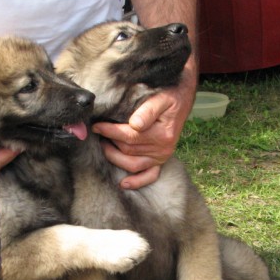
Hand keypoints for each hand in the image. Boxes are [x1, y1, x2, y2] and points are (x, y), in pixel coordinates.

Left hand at [95, 71, 195, 189]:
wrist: (182, 98)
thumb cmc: (170, 96)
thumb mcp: (161, 98)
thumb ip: (148, 110)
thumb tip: (135, 124)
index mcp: (162, 134)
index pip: (129, 136)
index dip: (110, 131)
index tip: (97, 125)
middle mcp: (163, 149)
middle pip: (128, 150)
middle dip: (110, 142)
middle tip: (98, 133)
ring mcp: (161, 157)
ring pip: (133, 164)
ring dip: (115, 158)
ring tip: (104, 146)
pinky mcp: (160, 161)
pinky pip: (149, 176)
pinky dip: (137, 181)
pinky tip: (123, 183)